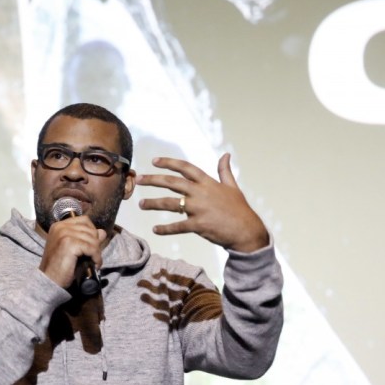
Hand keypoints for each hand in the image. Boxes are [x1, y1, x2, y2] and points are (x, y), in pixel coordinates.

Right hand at [40, 215, 106, 288]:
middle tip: (93, 256)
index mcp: (59, 226)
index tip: (91, 246)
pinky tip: (94, 265)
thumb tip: (102, 232)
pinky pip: (92, 247)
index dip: (92, 232)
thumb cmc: (59, 267)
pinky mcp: (69, 243)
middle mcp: (60, 227)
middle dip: (96, 243)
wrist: (49, 280)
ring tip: (93, 261)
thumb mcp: (72, 249)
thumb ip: (86, 238)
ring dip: (97, 252)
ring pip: (93, 239)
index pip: (84, 220)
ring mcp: (64, 234)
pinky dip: (96, 257)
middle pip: (90, 229)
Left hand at [136, 154, 268, 252]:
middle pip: (172, 183)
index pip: (185, 168)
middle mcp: (201, 193)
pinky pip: (178, 226)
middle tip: (138, 179)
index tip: (154, 161)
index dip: (169, 163)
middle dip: (153, 180)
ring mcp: (199, 208)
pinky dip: (165, 229)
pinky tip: (155, 230)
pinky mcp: (199, 224)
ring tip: (141, 204)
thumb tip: (226, 154)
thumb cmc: (239, 209)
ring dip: (153, 203)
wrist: (247, 230)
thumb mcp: (233, 186)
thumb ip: (224, 171)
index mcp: (208, 182)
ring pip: (170, 203)